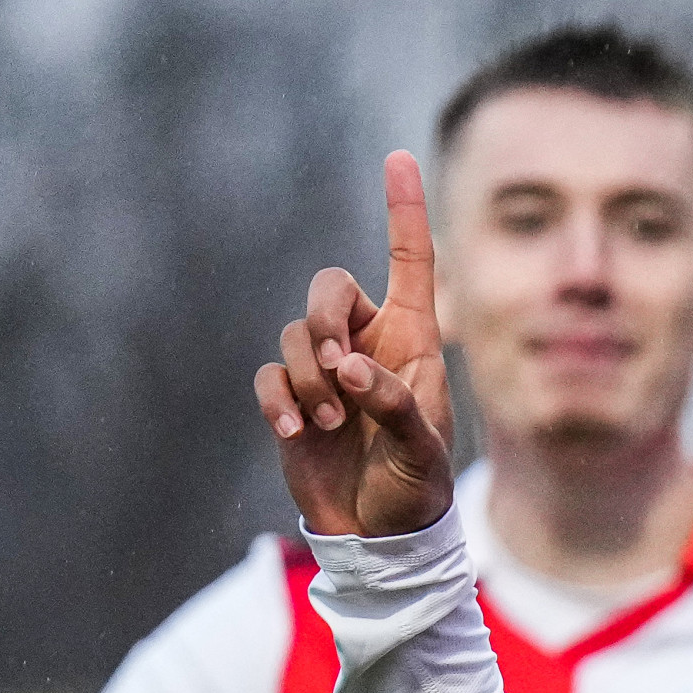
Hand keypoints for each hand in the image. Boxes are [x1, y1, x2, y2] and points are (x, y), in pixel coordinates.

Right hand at [255, 150, 456, 538]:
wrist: (379, 536)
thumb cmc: (417, 490)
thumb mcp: (424, 451)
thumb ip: (394, 405)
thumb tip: (349, 369)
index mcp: (413, 341)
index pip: (410, 262)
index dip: (404, 210)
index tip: (397, 156)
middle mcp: (366, 345)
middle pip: (330, 287)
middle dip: (324, 322)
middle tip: (338, 372)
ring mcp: (325, 372)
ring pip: (294, 335)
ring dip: (307, 378)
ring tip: (331, 426)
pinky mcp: (293, 401)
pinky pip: (269, 376)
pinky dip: (279, 400)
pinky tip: (299, 433)